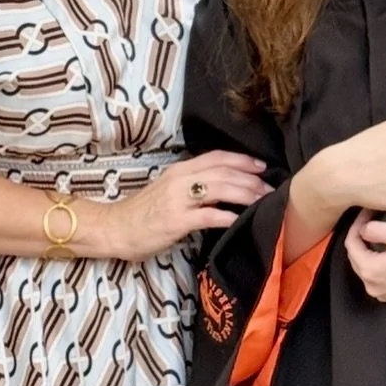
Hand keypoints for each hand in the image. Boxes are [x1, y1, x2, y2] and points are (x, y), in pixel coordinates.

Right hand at [103, 150, 271, 258]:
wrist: (114, 228)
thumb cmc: (143, 213)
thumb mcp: (169, 190)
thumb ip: (193, 185)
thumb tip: (224, 188)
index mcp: (180, 170)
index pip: (217, 157)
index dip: (242, 160)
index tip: (262, 166)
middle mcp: (180, 179)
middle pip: (223, 171)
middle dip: (251, 179)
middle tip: (270, 188)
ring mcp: (178, 200)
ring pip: (220, 188)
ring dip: (246, 193)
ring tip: (263, 200)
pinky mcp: (176, 221)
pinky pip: (208, 215)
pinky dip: (228, 215)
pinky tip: (240, 219)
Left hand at [343, 212, 385, 302]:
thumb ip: (376, 230)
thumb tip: (362, 229)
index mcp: (372, 272)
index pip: (351, 244)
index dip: (357, 224)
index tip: (368, 211)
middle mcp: (374, 287)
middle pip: (358, 256)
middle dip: (363, 235)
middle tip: (374, 217)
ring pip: (368, 265)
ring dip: (372, 247)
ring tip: (383, 229)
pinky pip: (381, 275)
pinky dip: (382, 260)